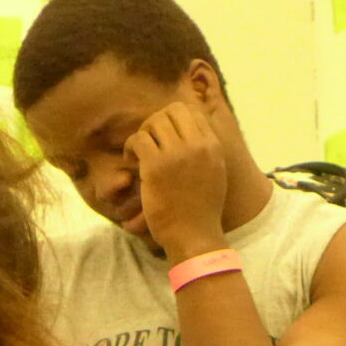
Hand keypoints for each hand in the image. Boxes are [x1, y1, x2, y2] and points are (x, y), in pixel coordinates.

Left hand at [125, 102, 227, 259]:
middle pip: (172, 110)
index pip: (193, 112)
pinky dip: (131, 148)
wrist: (195, 235)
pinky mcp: (156, 166)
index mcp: (214, 147)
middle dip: (157, 122)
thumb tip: (188, 130)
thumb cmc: (202, 210)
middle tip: (151, 142)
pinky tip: (133, 162)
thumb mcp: (215, 174)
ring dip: (143, 134)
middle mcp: (199, 146)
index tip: (165, 137)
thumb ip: (205, 151)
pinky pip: (138, 140)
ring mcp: (178, 155)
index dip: (174, 120)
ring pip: (153, 122)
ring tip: (141, 154)